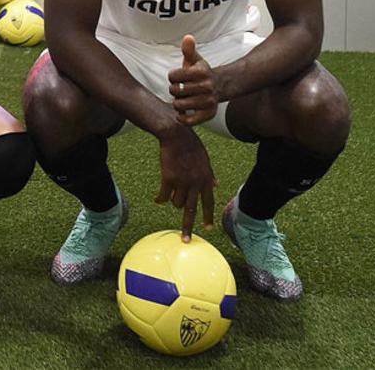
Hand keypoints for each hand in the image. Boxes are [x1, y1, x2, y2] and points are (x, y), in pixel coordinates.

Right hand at [154, 124, 217, 241]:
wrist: (176, 134)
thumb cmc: (191, 144)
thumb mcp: (205, 159)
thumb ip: (209, 174)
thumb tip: (216, 184)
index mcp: (206, 179)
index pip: (209, 202)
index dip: (208, 216)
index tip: (208, 229)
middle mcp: (195, 183)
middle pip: (191, 210)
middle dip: (188, 227)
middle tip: (186, 240)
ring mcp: (182, 182)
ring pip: (176, 202)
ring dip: (173, 200)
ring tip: (170, 191)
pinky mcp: (168, 179)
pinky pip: (163, 197)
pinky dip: (160, 199)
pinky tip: (157, 199)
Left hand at [168, 34, 219, 126]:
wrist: (219, 86)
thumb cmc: (202, 72)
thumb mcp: (196, 60)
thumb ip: (189, 49)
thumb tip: (187, 37)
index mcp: (201, 72)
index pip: (173, 76)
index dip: (172, 76)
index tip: (177, 77)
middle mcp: (206, 87)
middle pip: (174, 91)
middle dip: (174, 89)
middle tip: (179, 88)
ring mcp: (208, 102)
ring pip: (178, 105)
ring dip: (177, 102)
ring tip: (181, 98)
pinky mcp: (208, 114)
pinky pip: (188, 120)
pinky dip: (182, 118)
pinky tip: (182, 112)